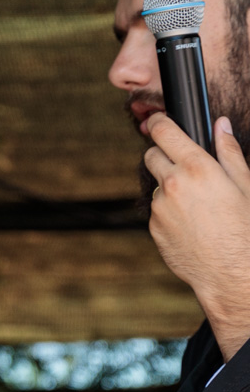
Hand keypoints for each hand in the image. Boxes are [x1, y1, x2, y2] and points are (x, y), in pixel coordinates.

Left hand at [144, 114, 249, 357]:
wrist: (231, 271)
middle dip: (164, 155)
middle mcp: (172, 184)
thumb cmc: (244, 227)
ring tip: (199, 206)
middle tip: (185, 166)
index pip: (164, 132)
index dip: (159, 122)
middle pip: (151, 155)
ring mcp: (159, 206)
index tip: (158, 120)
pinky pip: (157, 209)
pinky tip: (192, 223)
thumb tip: (220, 125)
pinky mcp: (152, 226)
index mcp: (197, 168)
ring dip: (169, 187)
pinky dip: (169, 210)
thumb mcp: (245, 185)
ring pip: (156, 185)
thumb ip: (229, 152)